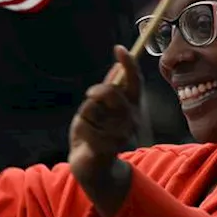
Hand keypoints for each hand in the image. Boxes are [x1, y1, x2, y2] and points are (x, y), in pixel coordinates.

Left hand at [69, 46, 141, 216]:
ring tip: (89, 128)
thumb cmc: (97, 135)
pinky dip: (81, 130)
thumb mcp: (102, 109)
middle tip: (90, 95)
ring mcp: (120, 134)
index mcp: (132, 107)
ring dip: (85, 116)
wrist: (93, 168)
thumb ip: (110, 89)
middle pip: (111, 92)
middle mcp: (131, 119)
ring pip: (93, 109)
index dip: (129, 64)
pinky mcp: (107, 147)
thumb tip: (117, 66)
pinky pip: (85, 126)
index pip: (135, 82)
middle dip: (97, 91)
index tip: (119, 48)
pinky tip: (86, 141)